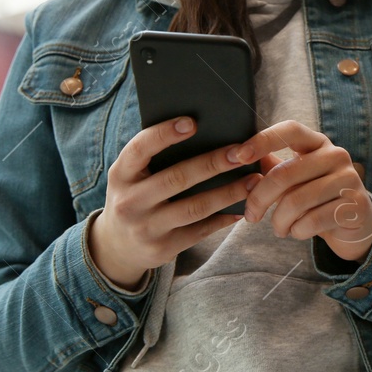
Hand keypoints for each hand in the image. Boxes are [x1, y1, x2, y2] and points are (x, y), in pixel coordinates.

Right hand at [89, 115, 253, 287]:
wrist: (118, 247)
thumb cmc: (136, 197)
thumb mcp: (132, 177)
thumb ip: (155, 158)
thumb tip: (204, 132)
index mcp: (121, 174)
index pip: (140, 149)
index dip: (164, 134)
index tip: (192, 122)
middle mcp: (129, 202)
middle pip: (177, 178)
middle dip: (213, 163)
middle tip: (241, 152)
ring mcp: (146, 228)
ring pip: (195, 207)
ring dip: (228, 193)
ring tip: (254, 180)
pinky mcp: (162, 248)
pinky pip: (200, 230)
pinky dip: (224, 218)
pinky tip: (243, 207)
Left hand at [229, 120, 371, 263]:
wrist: (356, 223)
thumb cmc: (317, 198)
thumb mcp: (295, 180)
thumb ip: (272, 168)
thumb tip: (237, 157)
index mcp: (318, 143)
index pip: (290, 130)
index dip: (262, 141)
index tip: (237, 157)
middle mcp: (336, 155)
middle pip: (284, 173)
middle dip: (259, 199)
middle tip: (251, 216)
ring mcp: (348, 178)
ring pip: (296, 201)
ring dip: (279, 221)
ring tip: (279, 229)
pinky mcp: (355, 205)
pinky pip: (312, 221)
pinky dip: (297, 231)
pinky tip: (298, 232)